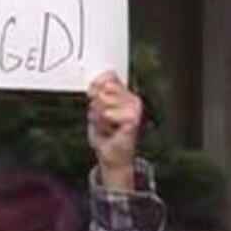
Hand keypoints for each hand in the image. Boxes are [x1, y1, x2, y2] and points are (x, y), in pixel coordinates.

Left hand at [83, 71, 143, 186]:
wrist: (111, 155)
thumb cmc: (106, 134)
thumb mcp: (96, 109)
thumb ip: (96, 93)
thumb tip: (95, 85)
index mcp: (125, 93)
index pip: (109, 76)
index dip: (96, 87)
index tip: (95, 100)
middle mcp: (133, 98)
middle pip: (102, 89)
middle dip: (95, 106)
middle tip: (103, 119)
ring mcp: (135, 108)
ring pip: (102, 101)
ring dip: (98, 117)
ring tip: (106, 125)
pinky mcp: (133, 119)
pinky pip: (107, 113)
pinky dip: (103, 124)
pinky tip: (111, 130)